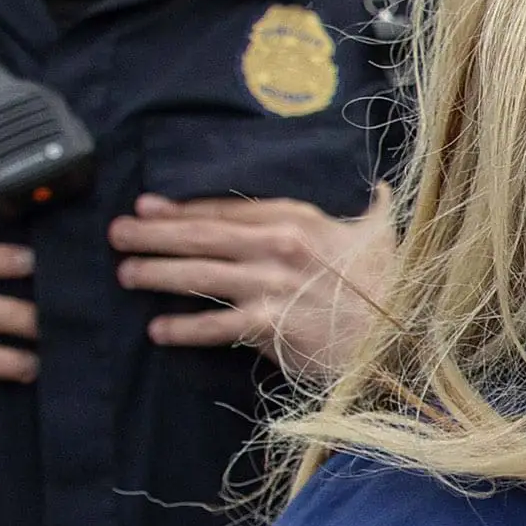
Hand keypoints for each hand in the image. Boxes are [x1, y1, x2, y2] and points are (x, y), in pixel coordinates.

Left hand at [110, 188, 394, 378]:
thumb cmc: (396, 286)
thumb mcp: (384, 235)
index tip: (149, 207)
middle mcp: (280, 245)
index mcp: (299, 219)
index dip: (183, 209)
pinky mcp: (272, 325)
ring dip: (157, 273)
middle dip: (154, 233)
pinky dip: (184, 328)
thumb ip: (373, 210)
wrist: (407, 336)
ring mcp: (273, 284)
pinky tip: (158, 330)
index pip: (226, 210)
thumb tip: (382, 189)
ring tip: (125, 273)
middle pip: (202, 235)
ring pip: (200, 275)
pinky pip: (216, 325)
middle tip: (118, 233)